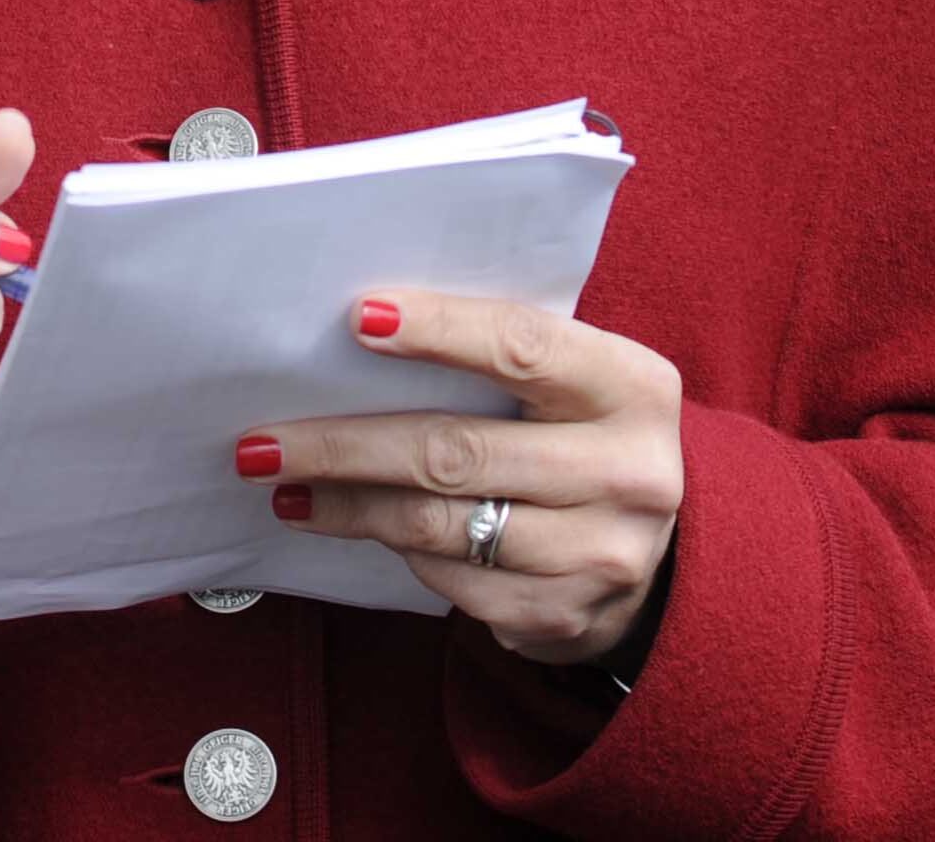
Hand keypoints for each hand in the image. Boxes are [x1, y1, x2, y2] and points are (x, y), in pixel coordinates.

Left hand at [248, 292, 682, 667]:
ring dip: (348, 505)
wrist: (671, 554)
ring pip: (442, 525)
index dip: (438, 330)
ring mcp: (602, 554)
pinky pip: (453, 582)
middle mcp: (630, 472)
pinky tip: (352, 526)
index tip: (354, 319)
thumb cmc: (587, 435)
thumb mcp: (579, 382)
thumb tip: (360, 330)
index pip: (523, 345)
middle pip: (458, 450)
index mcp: (633, 387)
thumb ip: (503, 355)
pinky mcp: (564, 615)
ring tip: (284, 486)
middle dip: (346, 444)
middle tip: (264, 441)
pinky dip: (393, 550)